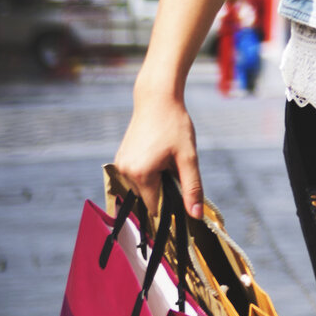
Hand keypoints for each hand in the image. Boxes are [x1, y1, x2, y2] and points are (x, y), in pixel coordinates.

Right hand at [113, 89, 203, 217]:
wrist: (157, 99)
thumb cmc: (175, 126)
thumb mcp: (188, 157)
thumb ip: (192, 188)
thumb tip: (195, 215)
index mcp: (141, 174)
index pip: (154, 206)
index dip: (170, 203)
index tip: (180, 190)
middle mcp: (124, 171)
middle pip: (148, 195)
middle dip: (163, 187)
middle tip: (174, 163)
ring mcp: (120, 164)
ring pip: (141, 185)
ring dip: (155, 178)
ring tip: (165, 155)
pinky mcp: (120, 157)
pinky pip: (135, 174)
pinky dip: (148, 170)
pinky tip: (157, 151)